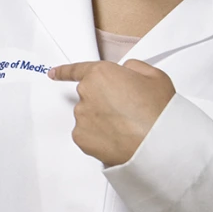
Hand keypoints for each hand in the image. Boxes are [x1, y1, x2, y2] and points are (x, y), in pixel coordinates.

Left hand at [48, 59, 175, 165]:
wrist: (158, 144)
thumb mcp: (154, 76)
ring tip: (126, 128)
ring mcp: (81, 116)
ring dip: (102, 121)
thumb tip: (125, 72)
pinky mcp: (81, 138)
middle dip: (103, 102)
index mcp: (101, 74)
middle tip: (127, 112)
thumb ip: (133, 68)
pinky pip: (87, 135)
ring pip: (88, 117)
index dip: (64, 72)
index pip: (77, 70)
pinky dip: (99, 137)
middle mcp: (86, 93)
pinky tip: (117, 138)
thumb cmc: (159, 111)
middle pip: (89, 96)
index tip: (53, 73)